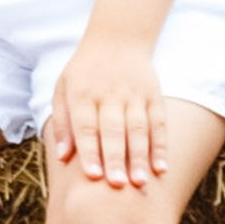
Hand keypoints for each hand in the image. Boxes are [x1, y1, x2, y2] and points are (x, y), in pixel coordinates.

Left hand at [47, 34, 166, 190]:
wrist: (117, 38)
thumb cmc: (84, 71)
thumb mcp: (63, 88)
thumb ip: (62, 123)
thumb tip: (62, 158)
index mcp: (83, 94)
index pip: (87, 126)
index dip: (90, 151)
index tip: (93, 176)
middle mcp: (109, 94)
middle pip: (114, 130)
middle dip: (116, 158)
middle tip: (118, 186)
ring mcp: (134, 95)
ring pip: (139, 129)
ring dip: (140, 157)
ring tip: (140, 183)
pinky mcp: (153, 95)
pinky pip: (159, 123)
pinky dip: (161, 146)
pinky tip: (162, 168)